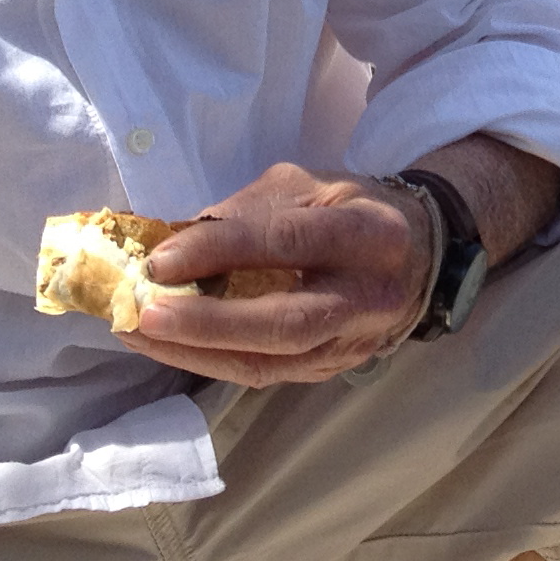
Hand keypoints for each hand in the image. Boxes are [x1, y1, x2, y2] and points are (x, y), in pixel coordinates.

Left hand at [123, 159, 432, 385]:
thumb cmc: (355, 209)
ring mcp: (352, 344)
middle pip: (284, 323)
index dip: (219, 251)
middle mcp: (366, 296)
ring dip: (196, 353)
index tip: (158, 259)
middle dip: (207, 324)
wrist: (421, 257)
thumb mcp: (310, 185)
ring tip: (138, 335)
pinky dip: (210, 362)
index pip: (286, 242)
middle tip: (144, 315)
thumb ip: (248, 210)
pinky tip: (168, 347)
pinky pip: (265, 375)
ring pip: (270, 363)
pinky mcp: (331, 371)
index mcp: (368, 232)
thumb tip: (173, 239)